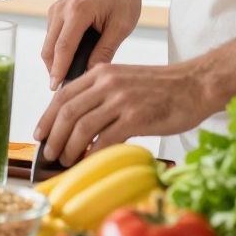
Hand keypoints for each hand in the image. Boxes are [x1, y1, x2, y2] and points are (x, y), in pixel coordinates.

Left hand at [33, 62, 209, 163]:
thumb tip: (78, 120)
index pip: (63, 95)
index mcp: (101, 72)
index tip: (40, 134)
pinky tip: (91, 163)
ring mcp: (122, 99)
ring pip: (82, 127)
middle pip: (68, 112)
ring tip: (66, 161)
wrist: (195, 85)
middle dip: (54, 137)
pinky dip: (94, 155)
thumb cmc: (162, 88)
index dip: (47, 117)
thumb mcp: (125, 80)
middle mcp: (108, 83)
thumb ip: (101, 93)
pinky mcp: (137, 117)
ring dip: (70, 148)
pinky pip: (106, 140)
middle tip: (49, 154)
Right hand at [41, 0, 144, 88]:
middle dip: (53, 70)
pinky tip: (71, 61)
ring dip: (55, 61)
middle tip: (64, 90)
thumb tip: (91, 74)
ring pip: (48, 43)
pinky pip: (52, 36)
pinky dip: (57, 50)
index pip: (63, 48)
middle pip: (49, 48)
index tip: (55, 89)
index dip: (58, 71)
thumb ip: (105, 51)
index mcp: (78, 11)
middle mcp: (62, 8)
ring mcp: (56, 8)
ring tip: (70, 79)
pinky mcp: (57, 10)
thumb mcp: (121, 26)